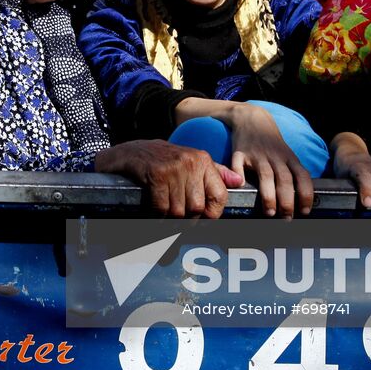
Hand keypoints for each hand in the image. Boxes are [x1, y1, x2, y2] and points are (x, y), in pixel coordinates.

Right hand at [95, 140, 243, 218]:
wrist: (131, 152)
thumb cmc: (164, 160)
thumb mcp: (192, 161)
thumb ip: (216, 173)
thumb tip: (239, 182)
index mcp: (203, 160)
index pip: (220, 196)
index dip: (212, 213)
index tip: (202, 217)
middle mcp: (191, 163)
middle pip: (197, 208)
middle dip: (186, 217)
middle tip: (177, 215)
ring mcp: (173, 168)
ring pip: (179, 211)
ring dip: (170, 217)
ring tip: (165, 210)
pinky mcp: (156, 175)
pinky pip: (162, 207)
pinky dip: (157, 214)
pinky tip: (154, 208)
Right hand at [226, 104, 313, 218]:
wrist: (252, 118)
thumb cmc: (271, 143)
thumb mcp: (287, 154)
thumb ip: (292, 173)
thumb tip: (300, 201)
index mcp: (289, 158)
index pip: (302, 177)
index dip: (306, 194)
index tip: (305, 211)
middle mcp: (275, 156)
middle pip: (285, 179)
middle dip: (287, 200)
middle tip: (287, 218)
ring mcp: (257, 154)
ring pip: (266, 175)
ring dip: (268, 195)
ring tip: (270, 212)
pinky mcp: (240, 151)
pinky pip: (238, 164)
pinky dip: (238, 175)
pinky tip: (240, 187)